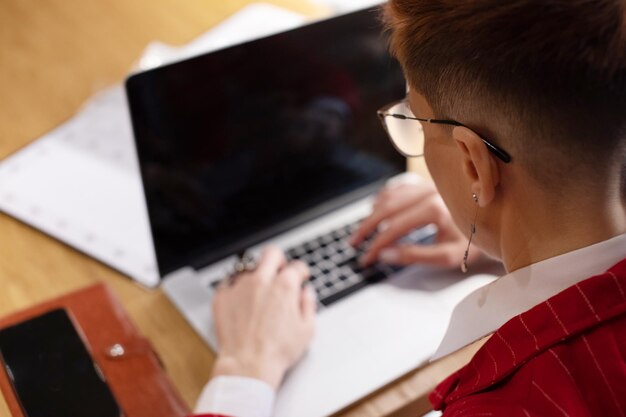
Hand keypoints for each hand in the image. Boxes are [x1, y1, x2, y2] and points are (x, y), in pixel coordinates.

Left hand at [211, 246, 315, 389]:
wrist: (248, 365)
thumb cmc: (277, 352)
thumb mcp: (307, 330)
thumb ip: (309, 305)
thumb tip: (306, 293)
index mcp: (284, 286)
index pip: (296, 266)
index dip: (300, 272)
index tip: (299, 277)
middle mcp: (261, 281)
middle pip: (271, 253)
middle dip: (278, 259)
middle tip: (278, 271)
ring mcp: (239, 287)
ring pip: (248, 268)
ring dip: (255, 277)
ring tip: (257, 294)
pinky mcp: (222, 296)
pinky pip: (228, 283)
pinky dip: (235, 289)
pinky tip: (240, 301)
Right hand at [351, 177, 481, 267]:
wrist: (500, 220)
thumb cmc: (477, 241)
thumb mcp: (447, 255)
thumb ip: (413, 255)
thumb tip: (384, 255)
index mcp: (434, 208)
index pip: (393, 228)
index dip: (376, 246)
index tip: (366, 259)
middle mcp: (428, 191)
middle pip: (385, 208)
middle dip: (366, 228)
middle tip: (354, 244)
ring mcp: (428, 184)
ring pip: (389, 196)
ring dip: (373, 213)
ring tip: (363, 231)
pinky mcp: (429, 183)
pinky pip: (399, 187)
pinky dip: (384, 199)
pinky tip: (377, 210)